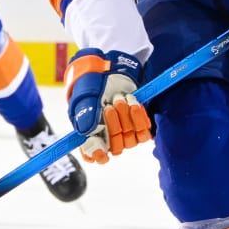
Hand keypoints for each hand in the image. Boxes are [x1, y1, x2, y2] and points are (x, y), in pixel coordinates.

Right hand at [66, 49, 150, 163]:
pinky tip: (132, 102)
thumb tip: (88, 131)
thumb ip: (85, 114)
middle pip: (116, 148)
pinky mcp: (138, 126)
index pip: (94, 156)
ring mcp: (125, 133)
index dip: (98, 155)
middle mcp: (108, 138)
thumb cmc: (93, 86)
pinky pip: (144, 132)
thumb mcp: (85, 98)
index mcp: (90, 136)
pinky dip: (139, 116)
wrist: (110, 72)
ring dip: (126, 117)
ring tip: (119, 99)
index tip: (101, 151)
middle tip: (109, 107)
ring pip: (131, 140)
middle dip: (114, 126)